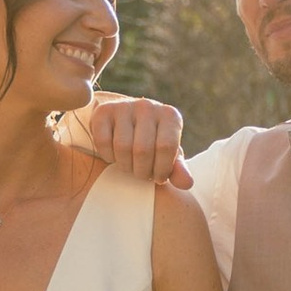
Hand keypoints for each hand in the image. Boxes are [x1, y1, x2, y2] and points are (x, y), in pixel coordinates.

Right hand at [76, 93, 193, 188]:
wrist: (126, 123)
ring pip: (122, 147)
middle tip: (142, 174)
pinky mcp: (103, 111)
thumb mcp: (167, 155)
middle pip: (143, 150)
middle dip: (141, 171)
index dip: (161, 169)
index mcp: (170, 116)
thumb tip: (187, 184)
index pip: (166, 147)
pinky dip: (107, 156)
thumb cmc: (152, 143)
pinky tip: (114, 156)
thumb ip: (177, 170)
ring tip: (130, 166)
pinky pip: (103, 142)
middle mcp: (148, 106)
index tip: (158, 178)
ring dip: (125, 166)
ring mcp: (124, 106)